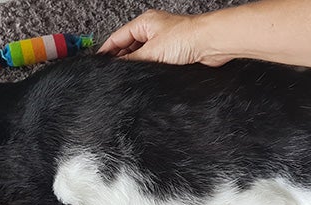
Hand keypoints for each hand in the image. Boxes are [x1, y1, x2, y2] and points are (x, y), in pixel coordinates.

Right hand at [98, 10, 217, 65]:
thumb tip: (117, 68)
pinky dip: (148, 68)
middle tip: (113, 74)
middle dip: (121, 59)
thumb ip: (132, 60)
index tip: (98, 63)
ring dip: (136, 65)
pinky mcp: (173, 53)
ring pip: (142, 55)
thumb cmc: (187, 37)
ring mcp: (163, 42)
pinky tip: (146, 76)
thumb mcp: (152, 51)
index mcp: (144, 23)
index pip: (118, 37)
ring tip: (130, 76)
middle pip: (129, 46)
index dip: (107, 51)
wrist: (212, 43)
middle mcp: (153, 30)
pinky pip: (154, 61)